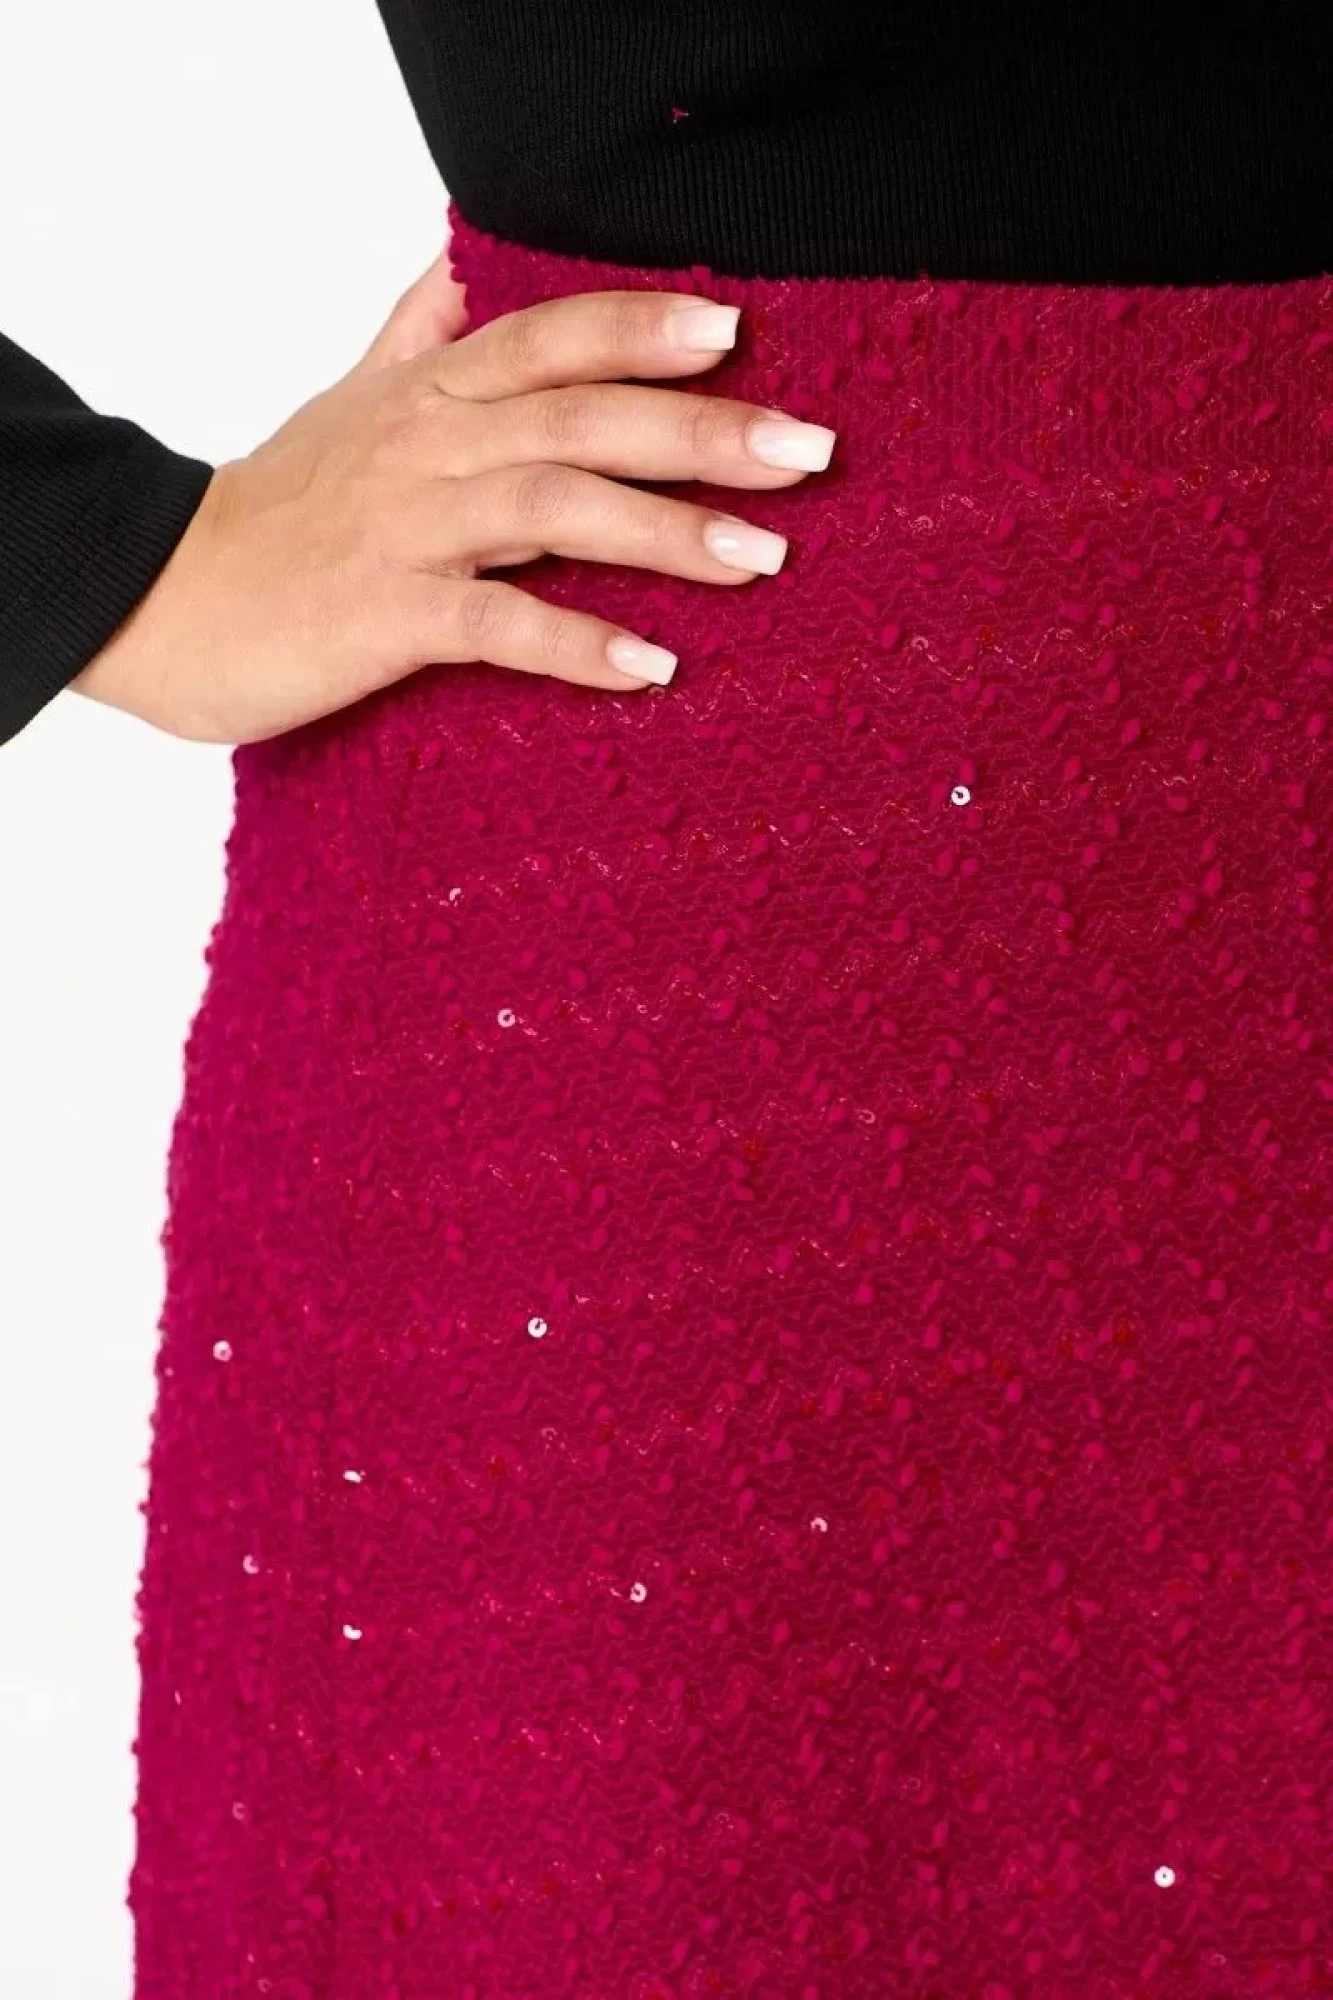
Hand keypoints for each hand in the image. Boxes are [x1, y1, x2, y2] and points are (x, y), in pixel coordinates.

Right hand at [73, 243, 836, 742]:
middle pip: (581, 418)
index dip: (640, 328)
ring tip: (762, 559)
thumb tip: (453, 270)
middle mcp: (427, 445)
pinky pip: (497, 626)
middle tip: (807, 453)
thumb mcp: (344, 404)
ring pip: (554, 509)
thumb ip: (413, 337)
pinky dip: (577, 644)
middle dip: (702, 431)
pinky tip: (652, 667)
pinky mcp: (384, 617)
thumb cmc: (269, 511)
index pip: (548, 338)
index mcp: (427, 392)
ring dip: (666, 532)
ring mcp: (407, 530)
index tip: (735, 331)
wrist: (161, 598)